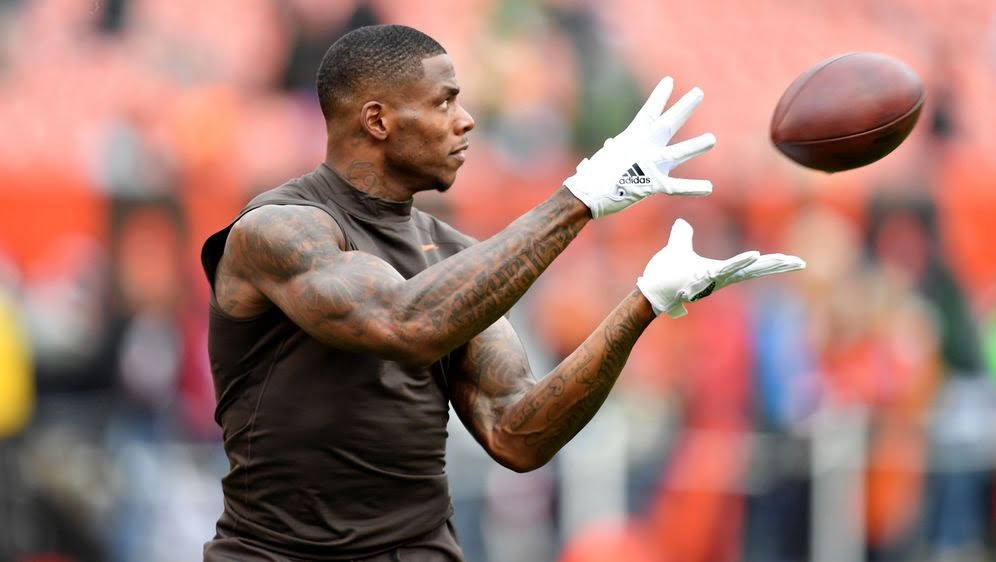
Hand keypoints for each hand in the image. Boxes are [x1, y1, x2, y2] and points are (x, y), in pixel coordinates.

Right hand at [563, 77, 716, 217]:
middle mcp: (643, 147)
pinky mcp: (653, 184)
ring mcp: (650, 165)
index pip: (648, 112)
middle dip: (684, 108)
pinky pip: (677, 187)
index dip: (660, 96)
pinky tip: (709, 187)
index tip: (669, 81)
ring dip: (696, 146)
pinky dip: (693, 188)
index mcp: (631, 138)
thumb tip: (611, 145)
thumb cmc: (593, 176)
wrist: (586, 193)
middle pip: (667, 123)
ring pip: (678, 153)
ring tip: (711, 140)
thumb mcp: (606, 157)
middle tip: (699, 92)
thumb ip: (615, 150)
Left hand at [636, 219, 805, 317]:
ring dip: (766, 265)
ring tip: (786, 260)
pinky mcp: (704, 277)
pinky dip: (740, 262)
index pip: (750, 265)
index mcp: (720, 270)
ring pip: (745, 270)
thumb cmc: (665, 274)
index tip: (790, 260)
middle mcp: (721, 277)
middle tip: (801, 263)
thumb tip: (682, 223)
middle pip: (755, 270)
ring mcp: (714, 278)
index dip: (770, 262)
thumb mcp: (677, 248)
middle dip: (778, 266)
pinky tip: (755, 255)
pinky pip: (725, 269)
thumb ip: (682, 235)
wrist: (652, 289)